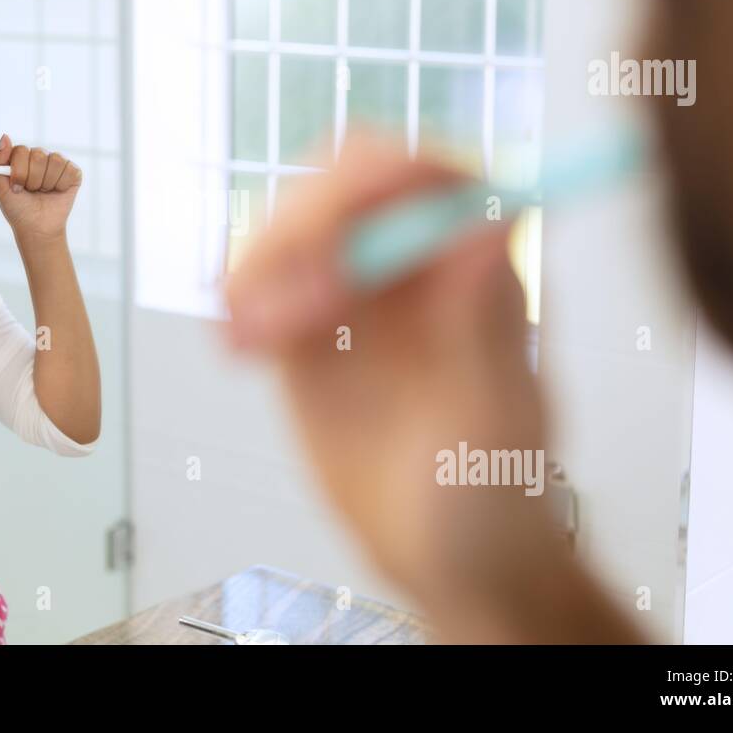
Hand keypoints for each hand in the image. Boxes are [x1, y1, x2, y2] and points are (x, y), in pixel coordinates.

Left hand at [0, 134, 82, 242]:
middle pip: (39, 155)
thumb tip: (5, 135)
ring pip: (55, 161)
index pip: (21, 150)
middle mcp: (39, 157)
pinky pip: (69, 169)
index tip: (17, 188)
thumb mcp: (0, 186)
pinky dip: (61, 185)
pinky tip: (57, 192)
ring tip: (43, 192)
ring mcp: (57, 163)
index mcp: (21, 157)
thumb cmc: (18, 208)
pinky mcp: (73, 172)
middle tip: (31, 192)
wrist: (38, 228)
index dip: (19, 171)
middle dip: (33, 179)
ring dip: (47, 183)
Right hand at [221, 129, 564, 626]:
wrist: (447, 557)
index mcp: (477, 269)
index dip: (382, 175)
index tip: (338, 212)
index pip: (430, 178)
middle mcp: (415, 265)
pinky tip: (237, 345)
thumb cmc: (495, 499)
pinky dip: (239, 300)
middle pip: (345, 189)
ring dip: (257, 265)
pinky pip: (262, 284)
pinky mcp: (309, 326)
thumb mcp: (495, 424)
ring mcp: (358, 292)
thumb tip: (487, 226)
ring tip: (247, 336)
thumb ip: (485, 329)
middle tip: (284, 306)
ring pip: (292, 230)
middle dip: (302, 227)